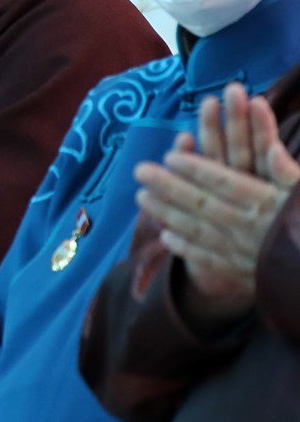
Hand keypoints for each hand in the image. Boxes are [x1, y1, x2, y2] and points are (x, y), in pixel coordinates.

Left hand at [135, 84, 299, 331]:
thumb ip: (286, 172)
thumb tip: (271, 147)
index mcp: (267, 205)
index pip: (225, 183)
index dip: (196, 169)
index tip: (170, 156)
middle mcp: (250, 228)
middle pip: (203, 204)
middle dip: (168, 186)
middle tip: (139, 170)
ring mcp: (244, 254)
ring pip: (199, 230)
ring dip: (167, 213)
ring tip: (141, 198)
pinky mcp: (244, 275)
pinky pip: (210, 260)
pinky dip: (186, 249)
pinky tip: (165, 237)